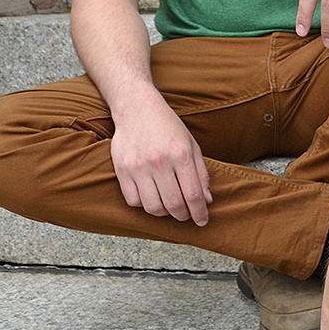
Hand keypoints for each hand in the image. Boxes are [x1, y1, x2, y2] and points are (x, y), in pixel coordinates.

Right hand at [109, 94, 211, 224]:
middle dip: (183, 216)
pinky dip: (144, 205)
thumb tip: (206, 200)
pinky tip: (152, 197)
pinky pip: (133, 200)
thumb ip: (201, 173)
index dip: (200, 213)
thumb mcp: (192, 145)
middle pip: (173, 204)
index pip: (193, 194)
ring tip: (170, 207)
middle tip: (186, 215)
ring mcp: (138, 166)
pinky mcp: (121, 170)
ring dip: (164, 213)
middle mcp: (159, 162)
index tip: (202, 221)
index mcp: (180, 155)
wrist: (137, 108)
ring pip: (152, 207)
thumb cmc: (168, 127)